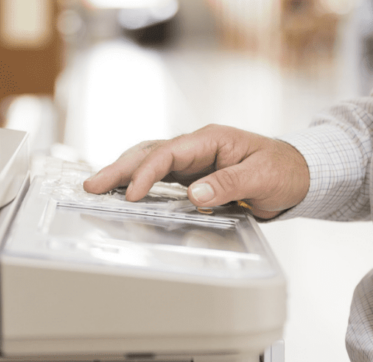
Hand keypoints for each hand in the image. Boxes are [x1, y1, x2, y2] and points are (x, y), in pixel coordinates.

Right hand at [83, 124, 309, 218]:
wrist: (295, 175)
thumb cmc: (283, 171)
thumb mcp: (263, 176)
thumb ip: (229, 183)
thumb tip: (195, 196)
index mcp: (210, 140)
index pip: (168, 154)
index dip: (146, 173)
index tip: (133, 195)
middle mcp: (196, 147)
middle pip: (148, 153)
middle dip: (119, 169)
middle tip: (92, 185)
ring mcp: (191, 161)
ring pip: (148, 161)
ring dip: (122, 174)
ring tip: (97, 187)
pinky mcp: (191, 175)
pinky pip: (158, 176)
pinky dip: (138, 182)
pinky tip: (123, 191)